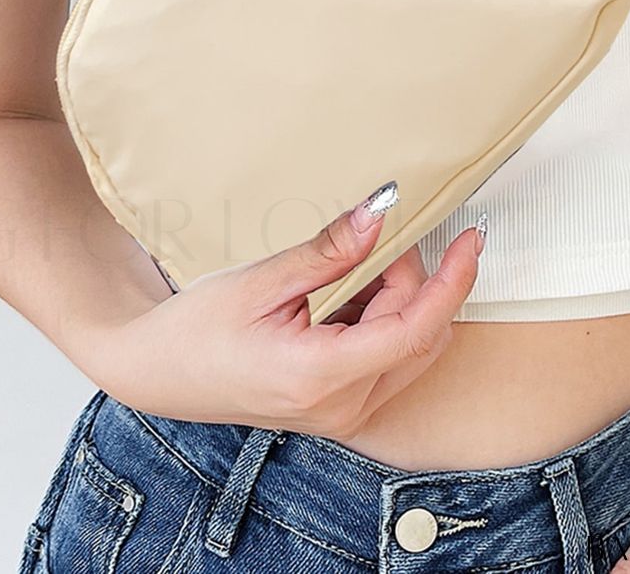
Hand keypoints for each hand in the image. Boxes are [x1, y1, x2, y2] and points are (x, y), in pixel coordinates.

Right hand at [85, 181, 485, 440]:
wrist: (158, 372)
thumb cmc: (197, 327)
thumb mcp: (261, 280)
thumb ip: (328, 252)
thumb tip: (382, 213)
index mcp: (320, 376)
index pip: (415, 329)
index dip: (452, 281)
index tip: (471, 238)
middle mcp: (342, 408)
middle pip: (419, 337)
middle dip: (414, 282)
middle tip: (375, 240)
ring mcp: (342, 415)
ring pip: (409, 351)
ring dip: (398, 301)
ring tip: (351, 266)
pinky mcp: (338, 409)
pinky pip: (386, 361)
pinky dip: (381, 319)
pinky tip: (342, 294)